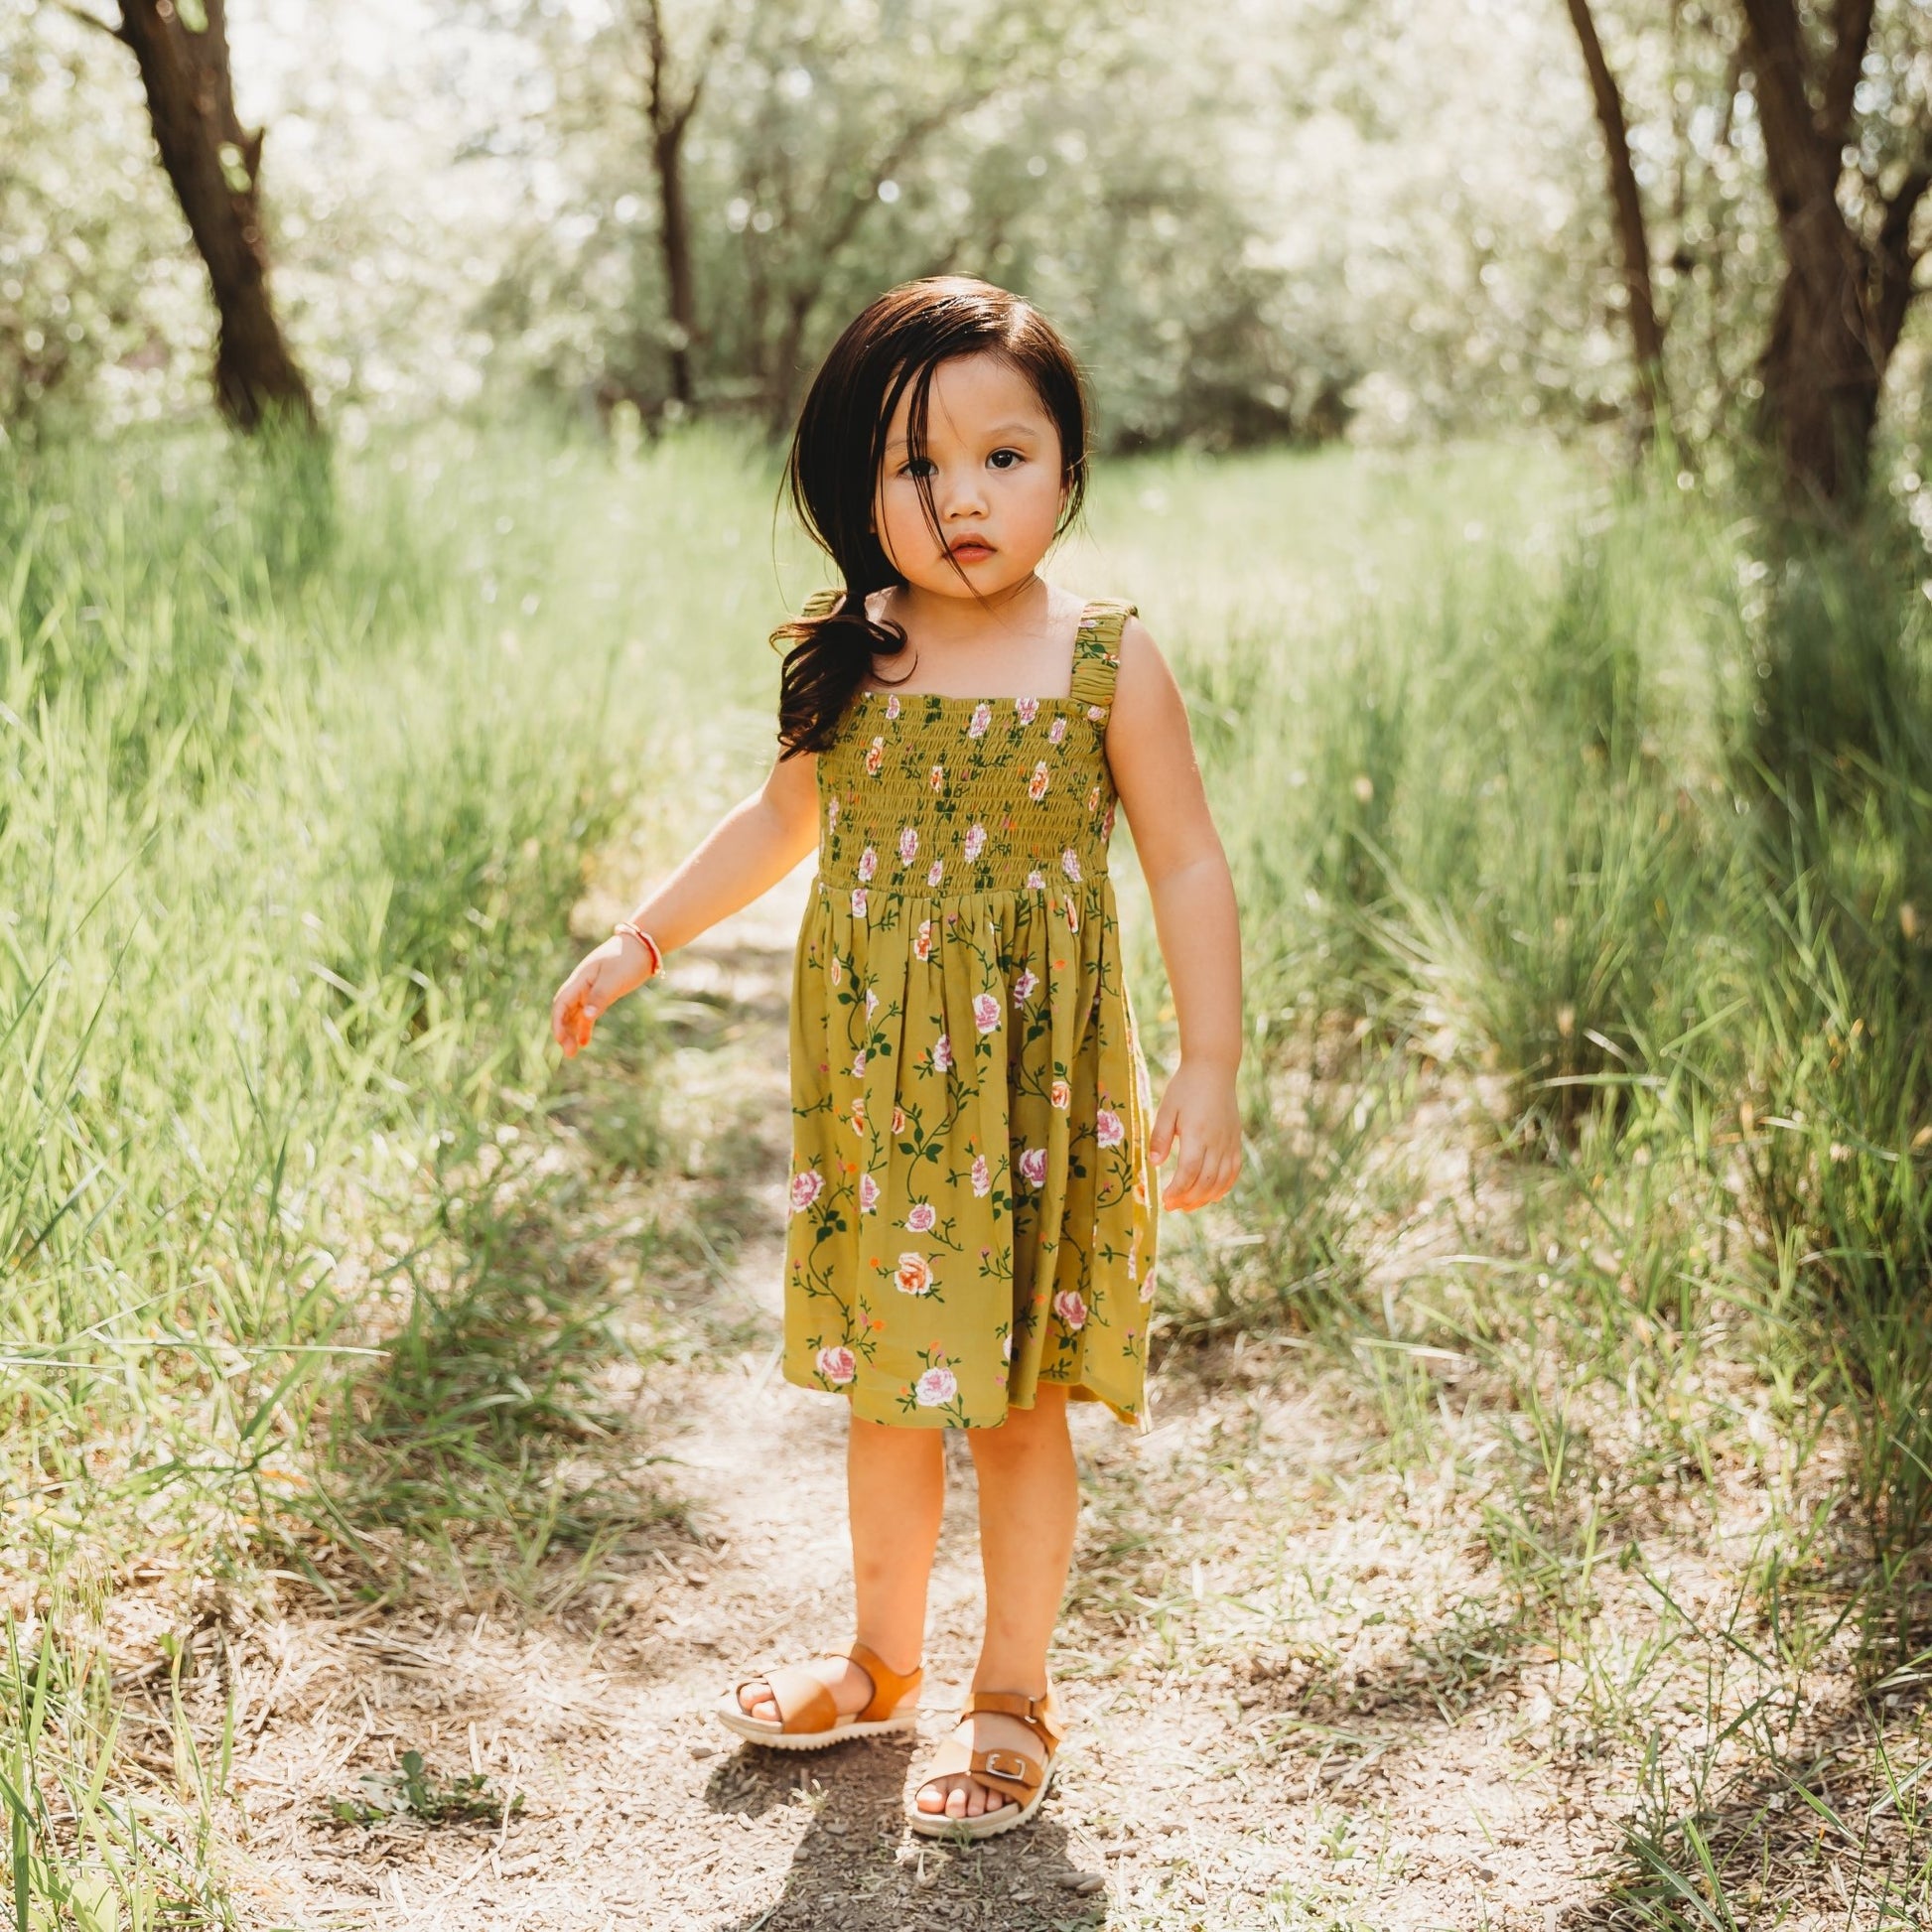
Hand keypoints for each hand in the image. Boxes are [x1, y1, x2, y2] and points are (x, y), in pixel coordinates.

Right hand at [550, 934, 653, 1056]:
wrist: (642, 946)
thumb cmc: (627, 959)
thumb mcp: (614, 980)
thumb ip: (600, 997)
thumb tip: (587, 1016)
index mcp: (580, 979)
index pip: (561, 1003)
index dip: (557, 1022)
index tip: (560, 1040)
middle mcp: (581, 985)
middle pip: (565, 1011)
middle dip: (564, 1032)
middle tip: (570, 1054)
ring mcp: (589, 989)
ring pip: (574, 1014)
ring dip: (572, 1031)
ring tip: (573, 1053)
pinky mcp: (600, 993)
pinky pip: (587, 1012)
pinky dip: (585, 1026)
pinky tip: (584, 1042)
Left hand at [1148, 1060, 1240, 1211]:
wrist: (1214, 1069)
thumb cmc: (1185, 1087)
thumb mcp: (1167, 1108)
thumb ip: (1160, 1137)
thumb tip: (1154, 1164)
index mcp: (1197, 1133)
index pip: (1189, 1172)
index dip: (1177, 1191)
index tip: (1164, 1201)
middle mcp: (1217, 1141)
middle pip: (1206, 1181)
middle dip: (1188, 1199)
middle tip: (1172, 1207)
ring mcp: (1229, 1142)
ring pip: (1222, 1180)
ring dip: (1205, 1197)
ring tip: (1188, 1206)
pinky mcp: (1235, 1140)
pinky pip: (1234, 1171)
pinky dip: (1224, 1187)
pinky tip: (1212, 1195)